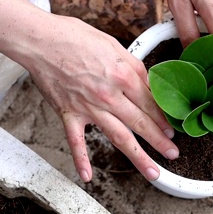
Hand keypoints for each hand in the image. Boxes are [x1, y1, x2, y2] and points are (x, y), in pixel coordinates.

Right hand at [24, 16, 178, 181]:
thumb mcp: (113, 44)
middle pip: (141, 123)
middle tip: (173, 153)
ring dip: (138, 156)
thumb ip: (132, 66)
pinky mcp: (68, 114)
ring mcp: (88, 107)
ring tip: (153, 171)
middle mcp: (109, 94)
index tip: (171, 128)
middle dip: (160, 140)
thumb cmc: (73, 36)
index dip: (163, 117)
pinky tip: (88, 176)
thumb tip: (147, 82)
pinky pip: (76, 141)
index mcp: (122, 75)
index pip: (150, 102)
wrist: (40, 40)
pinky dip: (81, 160)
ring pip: (119, 137)